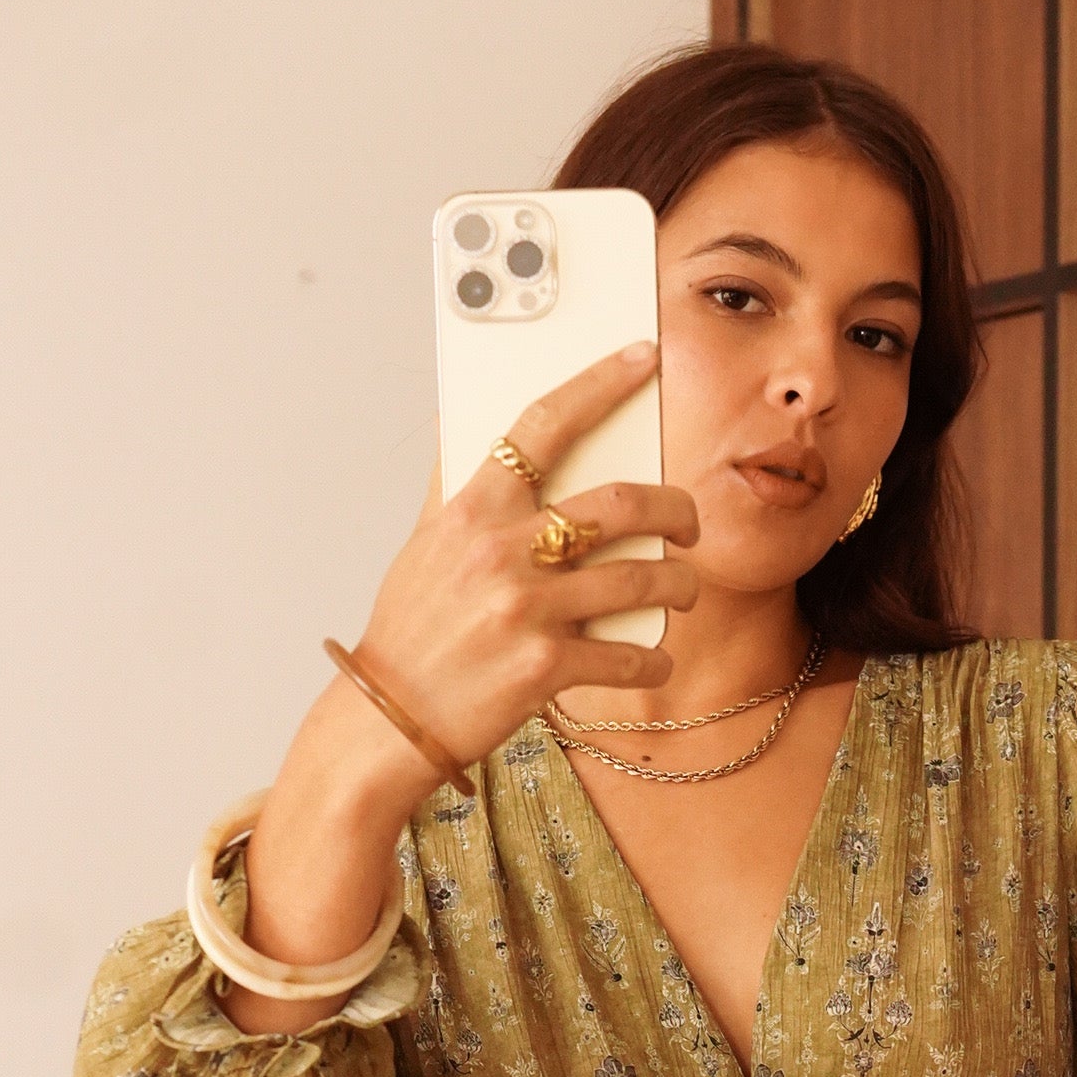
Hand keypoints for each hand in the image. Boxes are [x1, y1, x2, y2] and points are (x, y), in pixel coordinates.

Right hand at [222, 345, 699, 1028]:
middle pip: (622, 503)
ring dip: (679, 586)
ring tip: (682, 590)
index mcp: (472, 509)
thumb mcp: (424, 547)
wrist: (388, 719)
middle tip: (689, 522)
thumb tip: (465, 424)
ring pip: (642, 579)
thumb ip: (456, 489)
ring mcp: (526, 609)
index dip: (601, 382)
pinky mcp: (544, 667)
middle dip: (675, 508)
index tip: (642, 357)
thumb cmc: (411, 633)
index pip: (543, 424)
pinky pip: (629, 655)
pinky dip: (654, 659)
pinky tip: (655, 659)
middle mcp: (502, 551)